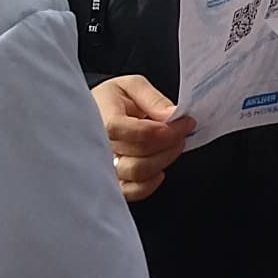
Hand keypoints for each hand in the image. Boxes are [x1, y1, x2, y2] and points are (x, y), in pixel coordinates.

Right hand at [92, 74, 190, 202]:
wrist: (93, 112)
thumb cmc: (110, 99)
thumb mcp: (131, 85)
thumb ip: (153, 99)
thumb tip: (173, 115)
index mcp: (103, 120)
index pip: (139, 133)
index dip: (167, 131)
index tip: (185, 122)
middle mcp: (99, 148)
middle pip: (142, 155)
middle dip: (170, 143)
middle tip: (182, 130)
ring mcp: (104, 168)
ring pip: (139, 173)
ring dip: (164, 159)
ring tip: (172, 144)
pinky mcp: (111, 183)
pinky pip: (132, 192)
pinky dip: (151, 183)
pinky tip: (158, 167)